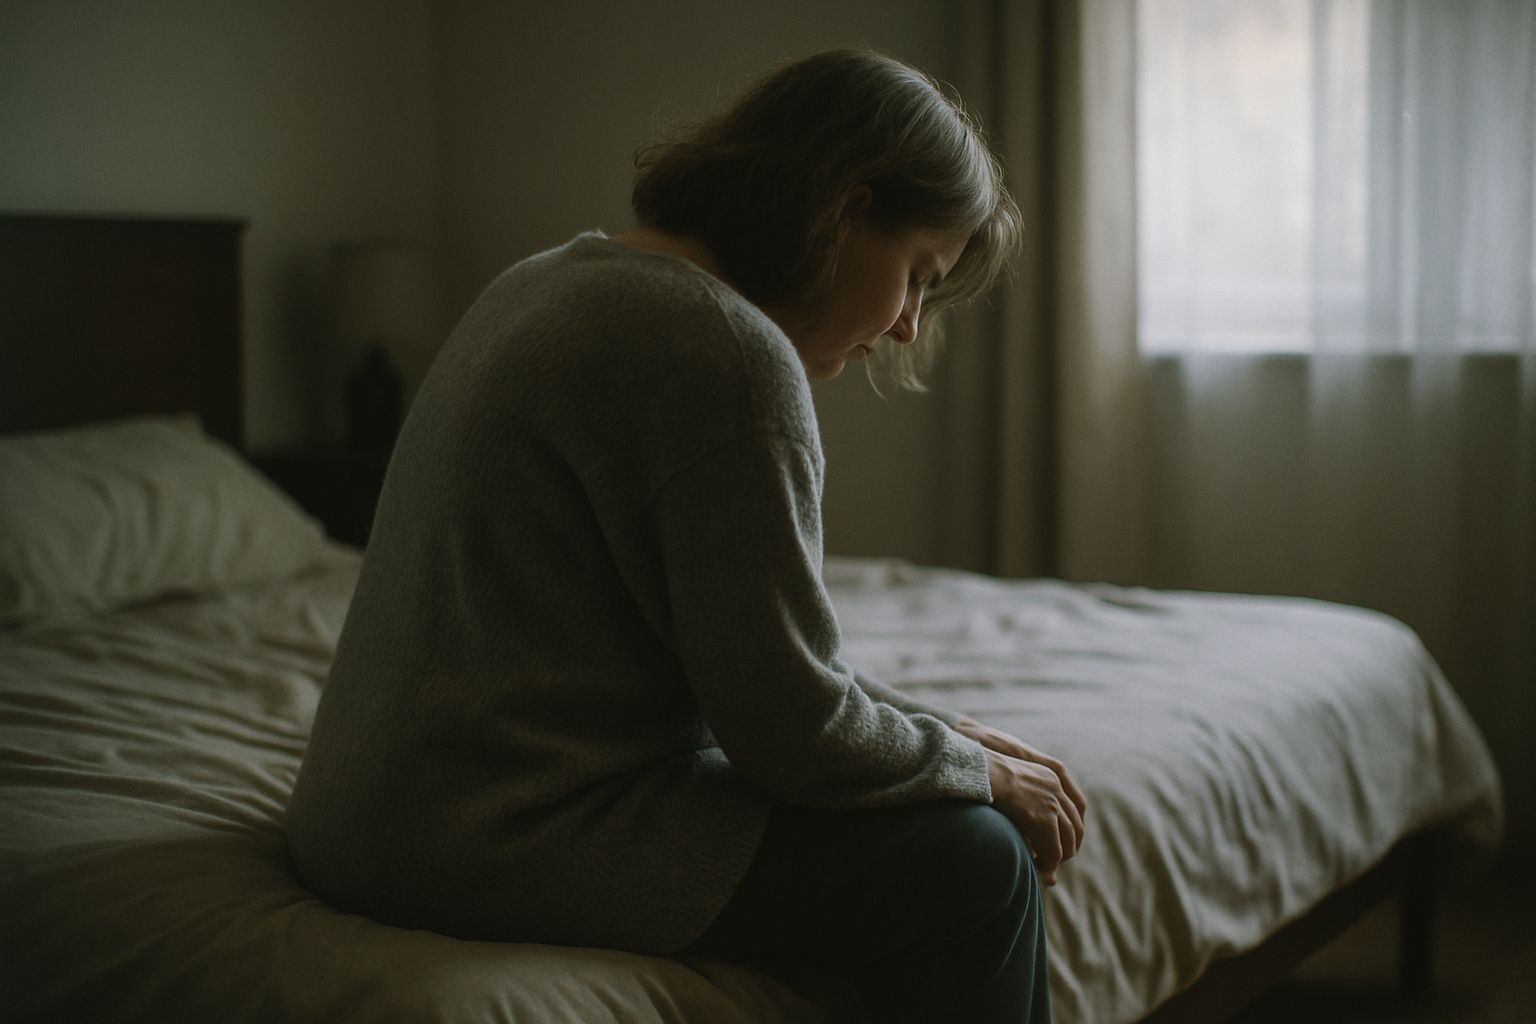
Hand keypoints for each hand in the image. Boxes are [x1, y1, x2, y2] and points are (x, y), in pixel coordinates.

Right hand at [956, 716, 1086, 884]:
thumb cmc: (986, 775)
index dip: (1074, 826)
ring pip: (1067, 840)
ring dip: (1059, 858)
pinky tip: (1041, 868)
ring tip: (1048, 868)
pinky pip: (1054, 849)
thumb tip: (1027, 821)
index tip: (1068, 841)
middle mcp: (1057, 788)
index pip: (1077, 805)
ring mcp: (1052, 803)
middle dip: (1070, 846)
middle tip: (1058, 860)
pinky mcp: (1043, 819)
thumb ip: (1026, 796)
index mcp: (1052, 774)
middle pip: (1076, 824)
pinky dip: (1050, 862)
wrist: (978, 771)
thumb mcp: (1014, 780)